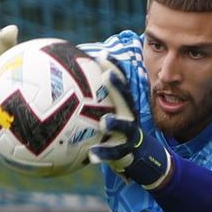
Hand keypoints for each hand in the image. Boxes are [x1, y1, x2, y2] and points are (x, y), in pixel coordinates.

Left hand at [89, 59, 173, 188]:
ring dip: (116, 123)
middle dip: (118, 86)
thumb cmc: (119, 132)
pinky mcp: (125, 153)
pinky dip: (103, 155)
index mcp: (125, 107)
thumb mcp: (113, 115)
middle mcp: (129, 117)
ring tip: (105, 122)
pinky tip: (91, 156)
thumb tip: (70, 86)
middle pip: (126, 99)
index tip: (103, 54)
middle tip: (108, 74)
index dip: (114, 68)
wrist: (141, 157)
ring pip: (124, 127)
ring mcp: (129, 135)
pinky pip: (113, 155)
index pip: (120, 84)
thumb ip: (96, 103)